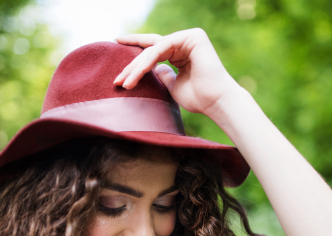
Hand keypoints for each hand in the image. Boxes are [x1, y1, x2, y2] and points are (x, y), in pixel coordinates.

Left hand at [113, 28, 241, 116]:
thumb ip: (163, 75)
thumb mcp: (174, 86)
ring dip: (136, 67)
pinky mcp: (193, 37)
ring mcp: (189, 37)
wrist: (216, 103)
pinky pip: (162, 47)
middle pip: (151, 49)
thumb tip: (154, 69)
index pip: (154, 47)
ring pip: (154, 49)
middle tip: (117, 80)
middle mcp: (186, 41)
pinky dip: (148, 62)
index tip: (115, 44)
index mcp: (182, 51)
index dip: (134, 46)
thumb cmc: (199, 98)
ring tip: (125, 83)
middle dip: (132, 65)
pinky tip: (137, 74)